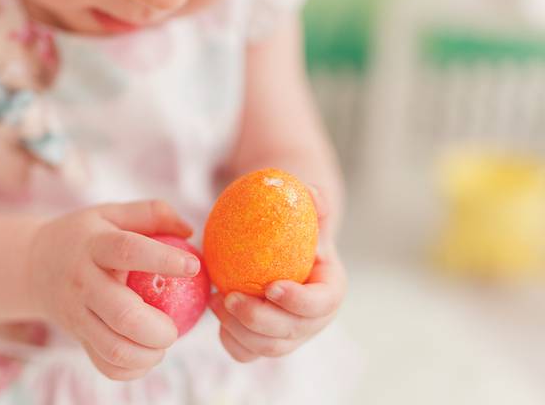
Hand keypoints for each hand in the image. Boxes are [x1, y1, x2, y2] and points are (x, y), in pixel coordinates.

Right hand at [27, 200, 199, 380]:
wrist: (34, 265)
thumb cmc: (86, 236)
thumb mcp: (112, 213)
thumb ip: (152, 213)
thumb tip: (189, 231)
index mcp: (94, 245)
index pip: (128, 251)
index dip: (163, 259)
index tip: (193, 266)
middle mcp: (83, 281)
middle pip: (123, 313)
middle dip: (158, 328)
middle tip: (175, 327)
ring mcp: (77, 314)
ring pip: (114, 348)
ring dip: (148, 354)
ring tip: (162, 343)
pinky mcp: (77, 337)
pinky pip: (106, 365)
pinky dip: (133, 369)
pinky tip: (147, 354)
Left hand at [209, 183, 346, 361]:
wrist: (277, 245)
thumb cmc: (293, 226)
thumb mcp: (306, 211)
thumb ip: (313, 202)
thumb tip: (311, 192)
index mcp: (330, 289)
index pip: (323, 304)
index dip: (299, 301)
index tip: (272, 286)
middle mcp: (313, 320)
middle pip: (292, 332)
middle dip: (259, 320)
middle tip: (230, 297)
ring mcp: (289, 335)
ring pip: (267, 348)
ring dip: (239, 330)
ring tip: (216, 300)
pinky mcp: (263, 341)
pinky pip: (245, 352)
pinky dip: (229, 338)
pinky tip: (215, 309)